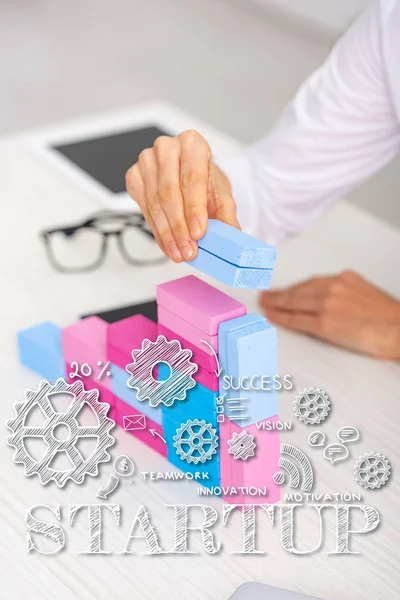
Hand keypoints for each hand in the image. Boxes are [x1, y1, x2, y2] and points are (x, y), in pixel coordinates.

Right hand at [125, 130, 238, 261]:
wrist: (192, 177)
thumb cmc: (206, 181)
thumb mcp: (223, 197)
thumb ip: (227, 218)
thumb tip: (232, 242)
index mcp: (193, 144)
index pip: (191, 179)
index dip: (194, 210)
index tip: (198, 234)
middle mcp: (167, 148)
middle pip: (169, 193)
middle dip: (179, 228)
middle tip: (188, 250)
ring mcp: (147, 160)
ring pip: (154, 203)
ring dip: (167, 234)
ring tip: (179, 253)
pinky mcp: (134, 176)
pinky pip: (144, 209)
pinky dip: (157, 232)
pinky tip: (168, 245)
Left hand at [259, 270, 399, 359]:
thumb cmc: (389, 317)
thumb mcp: (365, 293)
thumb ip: (345, 293)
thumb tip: (331, 302)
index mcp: (344, 278)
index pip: (311, 283)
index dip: (295, 287)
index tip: (284, 290)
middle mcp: (333, 288)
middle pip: (299, 290)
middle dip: (279, 294)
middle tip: (265, 295)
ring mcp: (327, 305)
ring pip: (294, 303)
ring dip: (276, 304)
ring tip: (265, 305)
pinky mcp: (325, 323)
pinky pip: (298, 320)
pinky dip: (283, 318)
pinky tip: (273, 316)